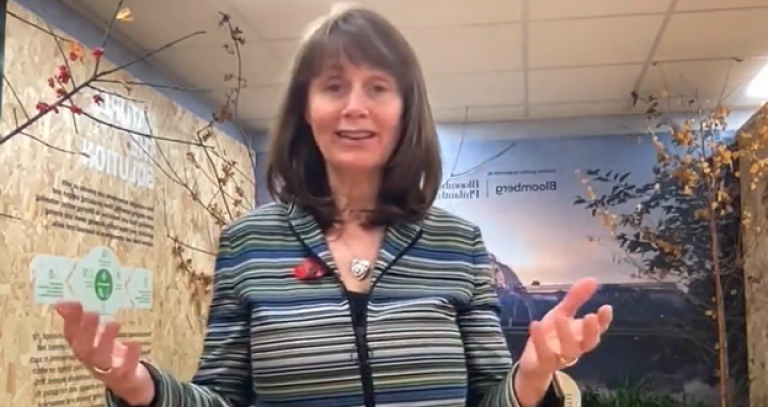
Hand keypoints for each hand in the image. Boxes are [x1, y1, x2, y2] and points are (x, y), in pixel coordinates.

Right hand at [56, 302, 154, 405]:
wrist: (127, 380)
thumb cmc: (107, 351)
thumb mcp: (94, 335)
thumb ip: (80, 319)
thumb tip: (63, 302)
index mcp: (82, 347)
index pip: (71, 335)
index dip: (70, 320)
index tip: (71, 303)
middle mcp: (91, 359)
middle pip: (84, 347)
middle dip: (87, 330)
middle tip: (92, 313)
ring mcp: (107, 369)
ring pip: (102, 358)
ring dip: (106, 341)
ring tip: (113, 323)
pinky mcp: (125, 375)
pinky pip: (126, 367)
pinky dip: (130, 355)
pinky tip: (133, 342)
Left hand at [513, 278, 611, 404]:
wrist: (533, 363)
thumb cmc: (552, 336)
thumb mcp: (562, 313)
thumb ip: (576, 298)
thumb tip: (592, 279)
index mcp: (581, 336)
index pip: (598, 330)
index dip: (604, 321)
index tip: (606, 307)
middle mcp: (574, 349)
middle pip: (588, 343)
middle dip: (591, 331)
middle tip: (590, 316)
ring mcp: (560, 358)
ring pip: (568, 351)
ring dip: (565, 334)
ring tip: (560, 316)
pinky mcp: (543, 364)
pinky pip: (544, 355)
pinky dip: (540, 340)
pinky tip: (535, 324)